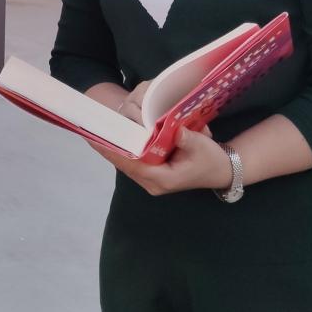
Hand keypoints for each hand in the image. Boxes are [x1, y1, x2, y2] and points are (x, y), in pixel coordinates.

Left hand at [85, 123, 232, 196]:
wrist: (221, 170)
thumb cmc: (211, 159)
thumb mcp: (201, 145)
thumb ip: (186, 138)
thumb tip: (173, 128)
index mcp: (163, 179)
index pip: (133, 164)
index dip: (116, 152)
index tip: (99, 140)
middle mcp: (153, 183)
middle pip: (125, 165)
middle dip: (109, 149)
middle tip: (90, 133)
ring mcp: (152, 180)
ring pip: (127, 165)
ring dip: (113, 150)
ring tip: (95, 135)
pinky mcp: (153, 174)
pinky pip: (133, 163)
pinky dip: (123, 152)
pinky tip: (113, 140)